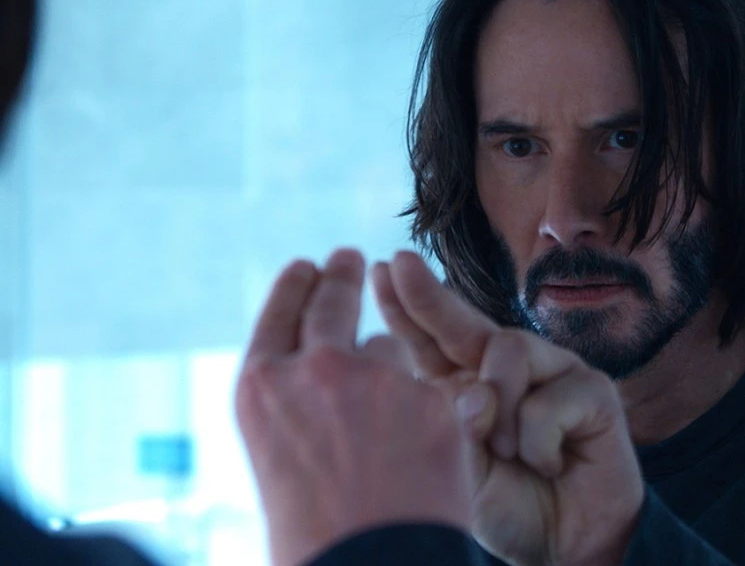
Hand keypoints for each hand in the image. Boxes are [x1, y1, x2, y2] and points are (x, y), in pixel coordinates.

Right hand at [235, 249, 473, 565]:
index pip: (278, 316)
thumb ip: (297, 414)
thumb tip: (322, 391)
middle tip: (350, 258)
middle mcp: (313, 369)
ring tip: (389, 421)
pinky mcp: (429, 398)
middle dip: (341, 275)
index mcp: (261, 389)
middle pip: (331, 301)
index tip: (307, 266)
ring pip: (388, 348)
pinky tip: (425, 454)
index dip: (295, 288)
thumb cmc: (315, 539)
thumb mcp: (278, 465)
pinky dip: (431, 412)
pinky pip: (431, 390)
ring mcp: (375, 378)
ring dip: (390, 369)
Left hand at [372, 251, 644, 565]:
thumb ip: (452, 422)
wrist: (563, 549)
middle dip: (430, 295)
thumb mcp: (458, 467)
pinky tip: (547, 466)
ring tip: (506, 453)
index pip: (430, 339)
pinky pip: (549, 397)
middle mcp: (506, 368)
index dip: (406, 306)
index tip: (381, 270)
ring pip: (509, 349)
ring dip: (500, 406)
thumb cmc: (504, 507)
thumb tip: (472, 390)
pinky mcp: (592, 390)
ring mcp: (551, 372)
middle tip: (400, 265)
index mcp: (467, 383)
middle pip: (464, 321)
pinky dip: (538, 441)